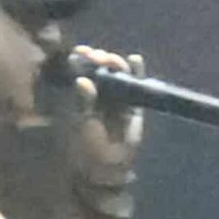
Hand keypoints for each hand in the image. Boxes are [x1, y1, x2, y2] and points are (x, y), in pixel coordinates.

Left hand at [70, 45, 145, 174]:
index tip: (81, 51)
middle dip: (100, 58)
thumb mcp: (82, 123)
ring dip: (116, 62)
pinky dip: (137, 71)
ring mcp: (118, 95)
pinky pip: (136, 83)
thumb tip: (82, 80)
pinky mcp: (134, 103)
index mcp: (82, 93)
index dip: (82, 57)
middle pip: (101, 66)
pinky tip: (135, 59)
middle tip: (99, 57)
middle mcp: (99, 90)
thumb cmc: (88, 145)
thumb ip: (83, 101)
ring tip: (114, 62)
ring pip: (119, 72)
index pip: (81, 68)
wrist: (108, 166)